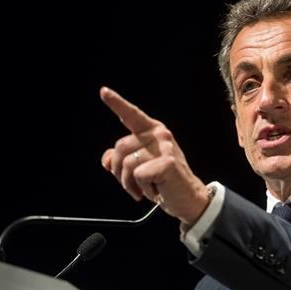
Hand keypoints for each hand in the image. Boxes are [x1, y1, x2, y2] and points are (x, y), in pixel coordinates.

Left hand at [100, 86, 210, 224]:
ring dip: (129, 183)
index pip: (132, 115)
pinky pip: (138, 176)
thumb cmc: (163, 181)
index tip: (103, 91)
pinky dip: (142, 188)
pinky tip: (155, 190)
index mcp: (152, 131)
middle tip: (133, 184)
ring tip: (144, 189)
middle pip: (119, 147)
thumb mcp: (138, 168)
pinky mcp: (167, 162)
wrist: (187, 198)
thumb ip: (120, 159)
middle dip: (118, 171)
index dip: (116, 103)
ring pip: (126, 164)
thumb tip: (106, 160)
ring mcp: (164, 147)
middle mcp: (159, 135)